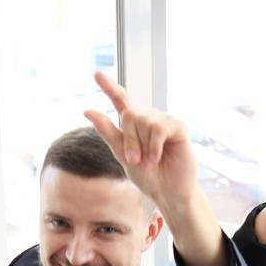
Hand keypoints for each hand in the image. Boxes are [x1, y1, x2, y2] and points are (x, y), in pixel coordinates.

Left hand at [84, 71, 195, 214]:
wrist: (169, 192)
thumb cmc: (148, 176)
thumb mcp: (122, 156)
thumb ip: (108, 133)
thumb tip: (88, 111)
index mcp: (133, 124)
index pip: (120, 100)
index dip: (109, 87)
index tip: (97, 74)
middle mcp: (149, 118)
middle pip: (129, 115)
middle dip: (129, 140)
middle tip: (135, 160)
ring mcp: (164, 120)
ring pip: (144, 122)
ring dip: (143, 147)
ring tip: (150, 160)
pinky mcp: (178, 126)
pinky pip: (159, 128)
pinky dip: (154, 147)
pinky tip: (157, 157)